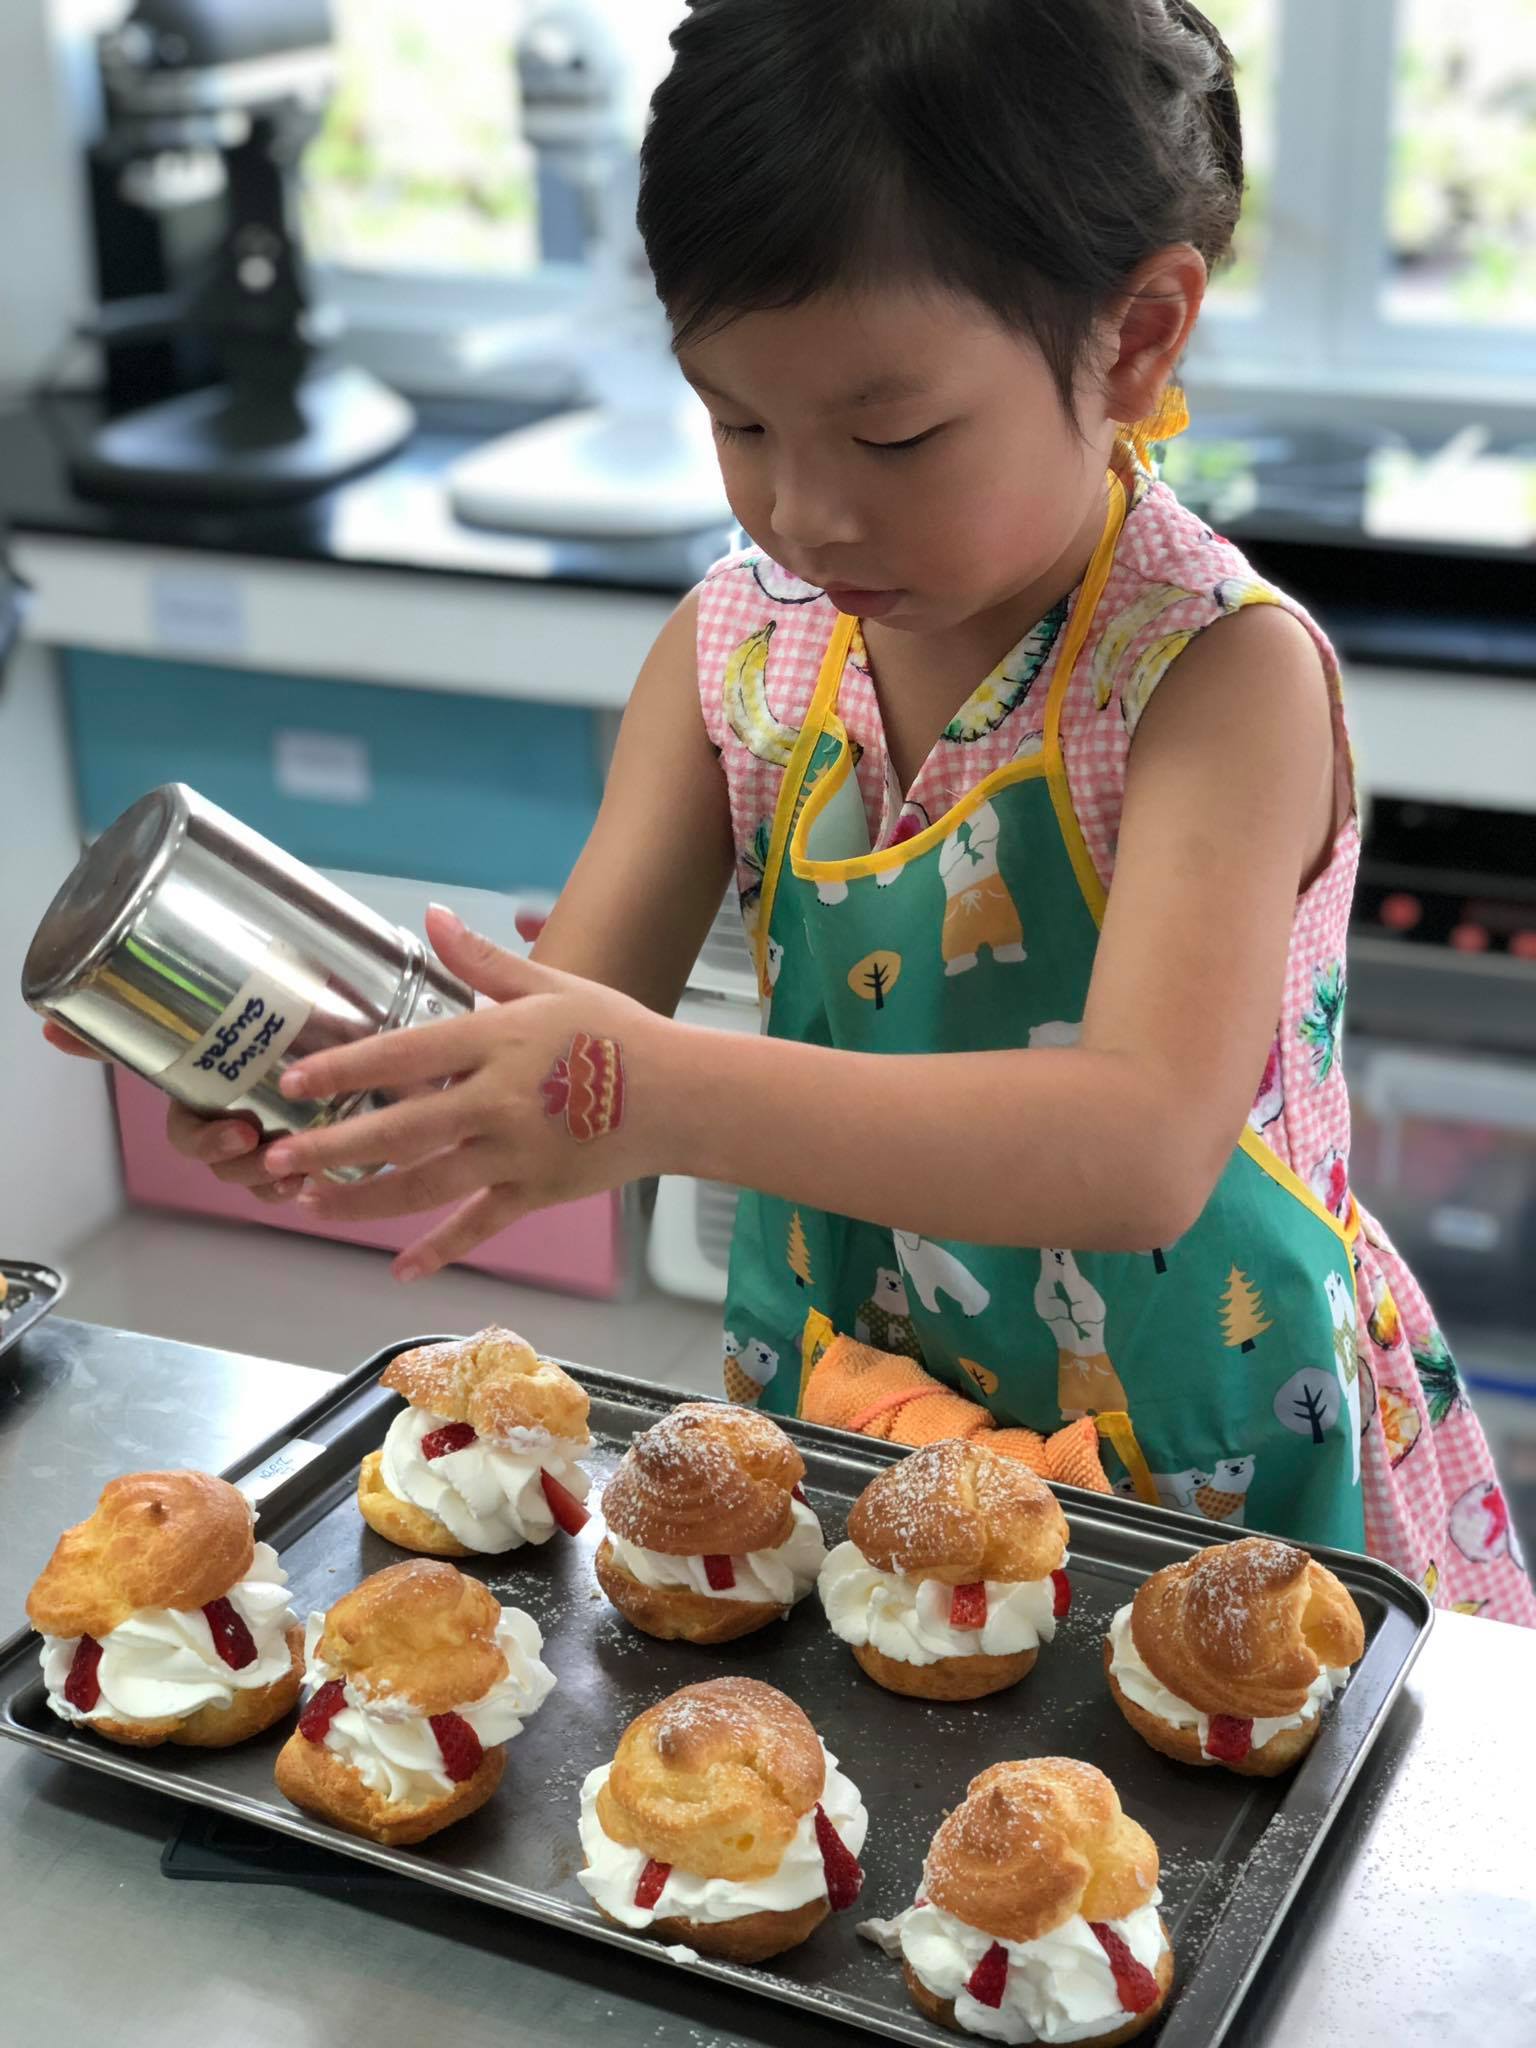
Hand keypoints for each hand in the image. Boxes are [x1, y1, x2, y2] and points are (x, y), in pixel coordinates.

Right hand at [41, 1022, 303, 1201]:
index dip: (209, 1142)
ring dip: (271, 1179)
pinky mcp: (302, 1153)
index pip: (191, 1136)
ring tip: (297, 1168)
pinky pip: (289, 1187)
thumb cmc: (249, 1030)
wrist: (318, 1025)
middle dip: (241, 1163)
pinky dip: (296, 1188)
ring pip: (258, 1178)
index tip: (239, 1132)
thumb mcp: (198, 1021)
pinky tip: (312, 1179)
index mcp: (205, 1104)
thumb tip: (49, 1029)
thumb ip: (133, 1027)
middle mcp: (231, 1129)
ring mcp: (265, 1146)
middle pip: (227, 1164)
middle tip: (266, 1141)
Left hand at [262, 905, 671, 1280]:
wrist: (683, 1096)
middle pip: (403, 1130)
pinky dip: (440, 1249)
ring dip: (364, 1198)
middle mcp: (498, 1103)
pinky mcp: (535, 1193)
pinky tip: (401, 1270)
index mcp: (497, 1043)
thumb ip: (481, 962)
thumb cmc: (615, 1032)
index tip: (295, 1081)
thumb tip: (430, 916)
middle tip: (277, 1158)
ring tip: (309, 1203)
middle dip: (334, 1148)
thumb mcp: (551, 985)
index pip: (407, 1055)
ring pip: (427, 1185)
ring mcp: (516, 1155)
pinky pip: (480, 1226)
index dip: (346, 1069)